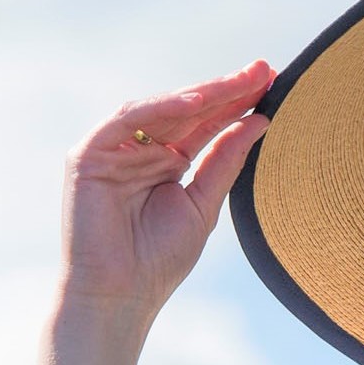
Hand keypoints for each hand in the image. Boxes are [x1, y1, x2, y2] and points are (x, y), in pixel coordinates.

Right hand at [58, 62, 273, 316]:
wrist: (121, 295)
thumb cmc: (160, 259)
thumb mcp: (204, 203)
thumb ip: (226, 161)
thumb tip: (260, 121)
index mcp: (169, 161)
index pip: (208, 124)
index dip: (239, 103)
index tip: (274, 83)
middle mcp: (142, 151)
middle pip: (189, 112)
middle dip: (227, 89)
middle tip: (266, 69)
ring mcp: (115, 151)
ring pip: (161, 110)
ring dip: (201, 93)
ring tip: (241, 80)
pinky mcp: (89, 156)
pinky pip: (126, 121)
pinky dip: (158, 108)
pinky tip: (195, 101)